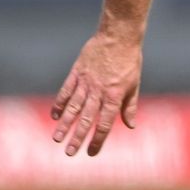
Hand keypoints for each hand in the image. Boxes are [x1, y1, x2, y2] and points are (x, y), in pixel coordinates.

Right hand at [50, 31, 141, 156]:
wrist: (118, 36)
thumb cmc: (129, 61)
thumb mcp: (134, 84)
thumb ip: (129, 106)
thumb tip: (130, 126)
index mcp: (114, 96)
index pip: (104, 124)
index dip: (97, 140)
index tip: (90, 153)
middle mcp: (98, 92)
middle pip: (86, 119)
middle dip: (77, 137)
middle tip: (69, 153)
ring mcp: (86, 82)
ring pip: (73, 107)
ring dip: (64, 124)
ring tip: (56, 139)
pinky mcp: (77, 72)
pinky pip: (66, 90)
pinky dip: (60, 103)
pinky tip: (54, 115)